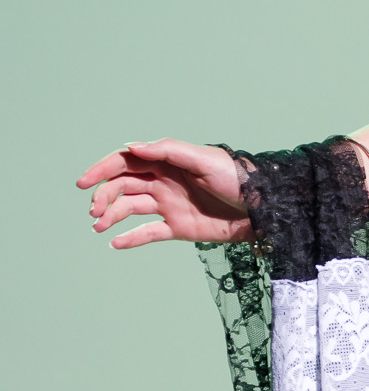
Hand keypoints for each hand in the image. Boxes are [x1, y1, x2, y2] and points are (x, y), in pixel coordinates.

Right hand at [77, 139, 249, 249]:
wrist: (262, 209)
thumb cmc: (237, 178)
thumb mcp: (204, 159)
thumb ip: (168, 151)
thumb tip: (133, 146)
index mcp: (166, 162)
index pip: (125, 162)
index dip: (102, 170)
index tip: (84, 183)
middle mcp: (163, 182)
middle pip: (122, 186)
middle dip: (104, 197)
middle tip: (94, 213)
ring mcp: (169, 205)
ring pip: (130, 209)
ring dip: (111, 216)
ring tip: (99, 227)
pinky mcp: (179, 227)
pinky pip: (149, 233)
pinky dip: (131, 238)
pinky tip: (115, 243)